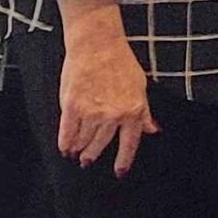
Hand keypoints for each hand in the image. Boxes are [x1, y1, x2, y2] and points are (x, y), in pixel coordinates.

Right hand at [56, 3, 155, 176]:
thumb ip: (144, 112)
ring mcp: (92, 112)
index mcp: (133, 111)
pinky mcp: (72, 106)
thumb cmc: (120, 62)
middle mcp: (113, 116)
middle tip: (88, 161)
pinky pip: (67, 132)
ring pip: (84, 140)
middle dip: (93, 155)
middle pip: (101, 145)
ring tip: (76, 153)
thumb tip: (153, 130)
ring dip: (79, 149)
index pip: (129, 144)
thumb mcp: (140, 87)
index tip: (119, 172)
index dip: (123, 161)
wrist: (97, 45)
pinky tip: (65, 147)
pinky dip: (65, 142)